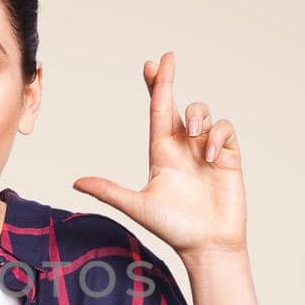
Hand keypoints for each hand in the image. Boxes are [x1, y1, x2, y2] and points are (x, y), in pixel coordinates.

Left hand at [71, 50, 246, 258]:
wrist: (206, 246)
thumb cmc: (173, 228)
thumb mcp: (137, 206)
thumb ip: (109, 191)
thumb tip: (75, 182)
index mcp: (161, 152)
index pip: (158, 112)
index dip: (155, 87)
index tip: (151, 64)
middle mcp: (184, 146)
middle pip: (178, 103)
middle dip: (170, 80)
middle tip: (167, 59)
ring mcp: (206, 150)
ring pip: (203, 112)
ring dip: (198, 115)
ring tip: (194, 134)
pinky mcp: (229, 157)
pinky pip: (225, 130)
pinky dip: (218, 136)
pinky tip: (211, 155)